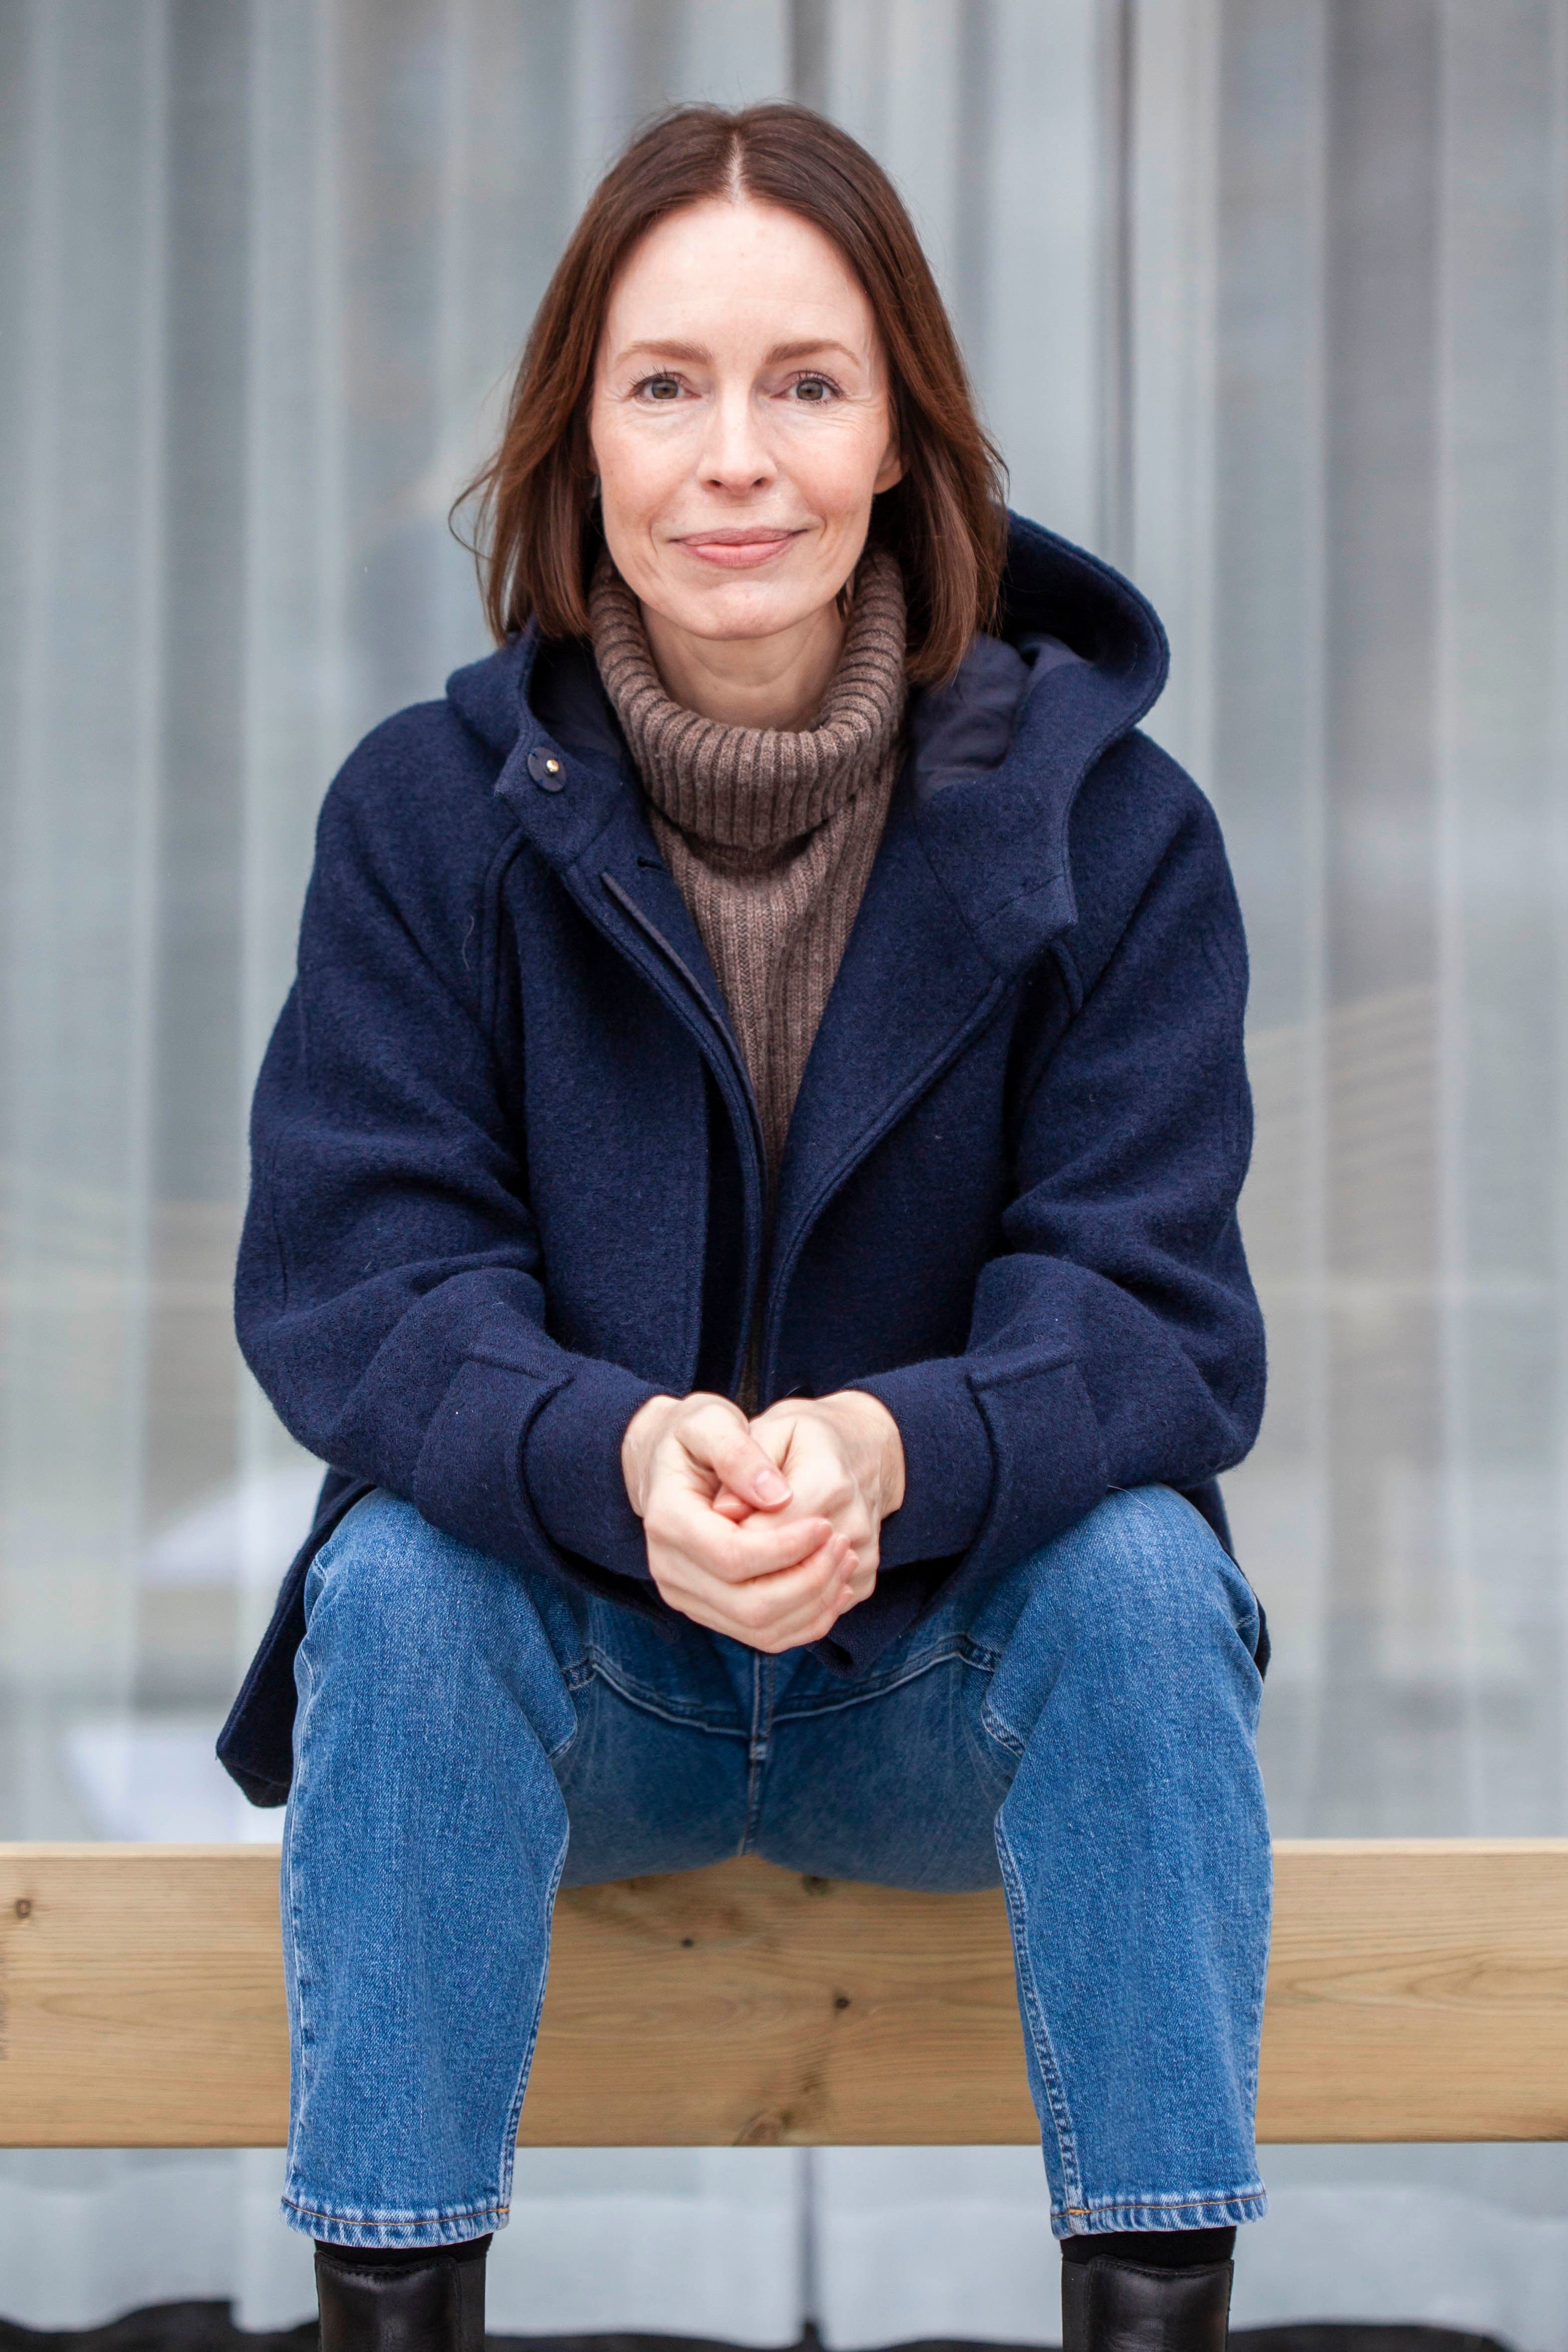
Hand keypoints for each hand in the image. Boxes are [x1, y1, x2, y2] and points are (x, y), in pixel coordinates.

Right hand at [621, 1392, 859, 1651]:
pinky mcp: (708, 1610)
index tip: (827, 1525)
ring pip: (759, 1629)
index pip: (732, 1555)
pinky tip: (835, 1588)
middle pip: (748, 1604)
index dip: (787, 1547)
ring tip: (845, 1562)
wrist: (668, 1463)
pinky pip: (763, 1636)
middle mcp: (668, 1568)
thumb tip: (777, 1496)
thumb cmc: (694, 1435)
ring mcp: (687, 1596)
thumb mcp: (710, 1420)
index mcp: (668, 1521)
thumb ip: (740, 1453)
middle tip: (844, 1545)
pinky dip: (805, 1620)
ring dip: (813, 1605)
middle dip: (807, 1581)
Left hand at [730, 1390, 904, 1620]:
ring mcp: (862, 1560)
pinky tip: (762, 1581)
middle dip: (734, 1575)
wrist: (861, 1448)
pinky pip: (813, 1619)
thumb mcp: (769, 1426)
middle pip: (778, 1580)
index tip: (714, 1520)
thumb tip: (723, 1511)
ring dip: (753, 1598)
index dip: (724, 1538)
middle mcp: (852, 1526)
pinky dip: (779, 1612)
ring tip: (735, 1569)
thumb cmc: (804, 1435)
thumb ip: (739, 1461)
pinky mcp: (863, 1582)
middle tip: (720, 1548)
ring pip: (796, 1608)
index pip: (759, 1537)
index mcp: (826, 1482)